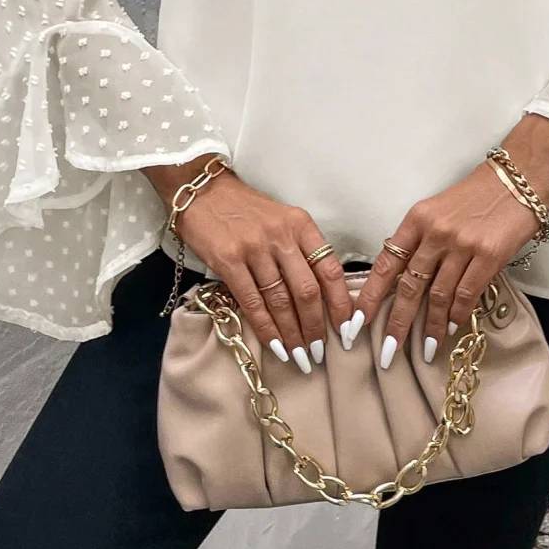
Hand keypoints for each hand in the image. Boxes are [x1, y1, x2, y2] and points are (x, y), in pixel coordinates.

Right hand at [143, 155, 355, 374]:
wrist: (202, 191)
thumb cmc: (245, 210)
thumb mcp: (282, 220)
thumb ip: (300, 250)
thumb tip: (321, 297)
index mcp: (301, 224)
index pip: (330, 269)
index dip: (341, 304)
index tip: (347, 329)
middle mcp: (281, 235)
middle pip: (307, 291)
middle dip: (316, 327)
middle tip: (319, 352)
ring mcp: (254, 248)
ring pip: (281, 300)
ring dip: (292, 334)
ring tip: (300, 356)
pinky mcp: (228, 260)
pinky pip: (252, 302)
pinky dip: (266, 328)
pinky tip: (275, 345)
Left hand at [348, 115, 548, 366]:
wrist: (518, 177)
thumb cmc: (478, 195)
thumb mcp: (439, 210)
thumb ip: (422, 240)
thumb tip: (405, 278)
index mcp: (417, 219)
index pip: (387, 263)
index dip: (371, 295)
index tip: (357, 321)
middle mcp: (435, 232)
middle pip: (408, 286)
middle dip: (396, 322)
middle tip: (386, 352)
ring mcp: (461, 244)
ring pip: (437, 295)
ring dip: (429, 326)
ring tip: (424, 348)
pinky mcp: (488, 255)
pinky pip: (466, 293)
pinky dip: (456, 314)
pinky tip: (451, 327)